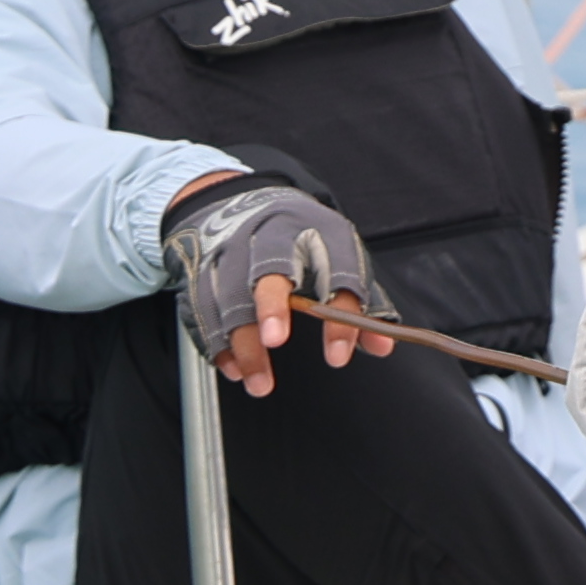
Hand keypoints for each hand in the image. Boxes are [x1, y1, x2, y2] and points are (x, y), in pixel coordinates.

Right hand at [163, 173, 388, 393]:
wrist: (246, 202)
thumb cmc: (304, 240)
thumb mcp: (340, 257)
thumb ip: (363, 302)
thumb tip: (383, 345)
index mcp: (318, 228)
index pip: (335, 268)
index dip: (339, 313)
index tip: (338, 356)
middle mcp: (271, 233)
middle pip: (269, 267)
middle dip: (271, 304)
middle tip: (276, 341)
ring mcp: (231, 249)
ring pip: (231, 295)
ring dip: (242, 343)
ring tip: (259, 382)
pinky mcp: (202, 268)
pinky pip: (203, 308)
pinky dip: (216, 343)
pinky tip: (234, 369)